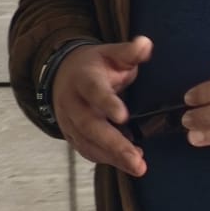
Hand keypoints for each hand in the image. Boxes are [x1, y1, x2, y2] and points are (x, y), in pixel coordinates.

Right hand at [52, 37, 153, 176]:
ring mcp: (70, 122)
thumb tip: (145, 44)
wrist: (63, 75)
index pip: (94, 92)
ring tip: (138, 166)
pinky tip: (128, 164)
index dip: (107, 103)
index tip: (123, 116)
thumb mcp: (111, 53)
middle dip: (114, 144)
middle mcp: (73, 104)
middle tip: (137, 159)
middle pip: (90, 126)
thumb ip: (128, 52)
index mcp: (84, 80)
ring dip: (112, 157)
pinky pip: (87, 151)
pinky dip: (106, 160)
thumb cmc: (96, 65)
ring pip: (88, 143)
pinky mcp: (72, 135)